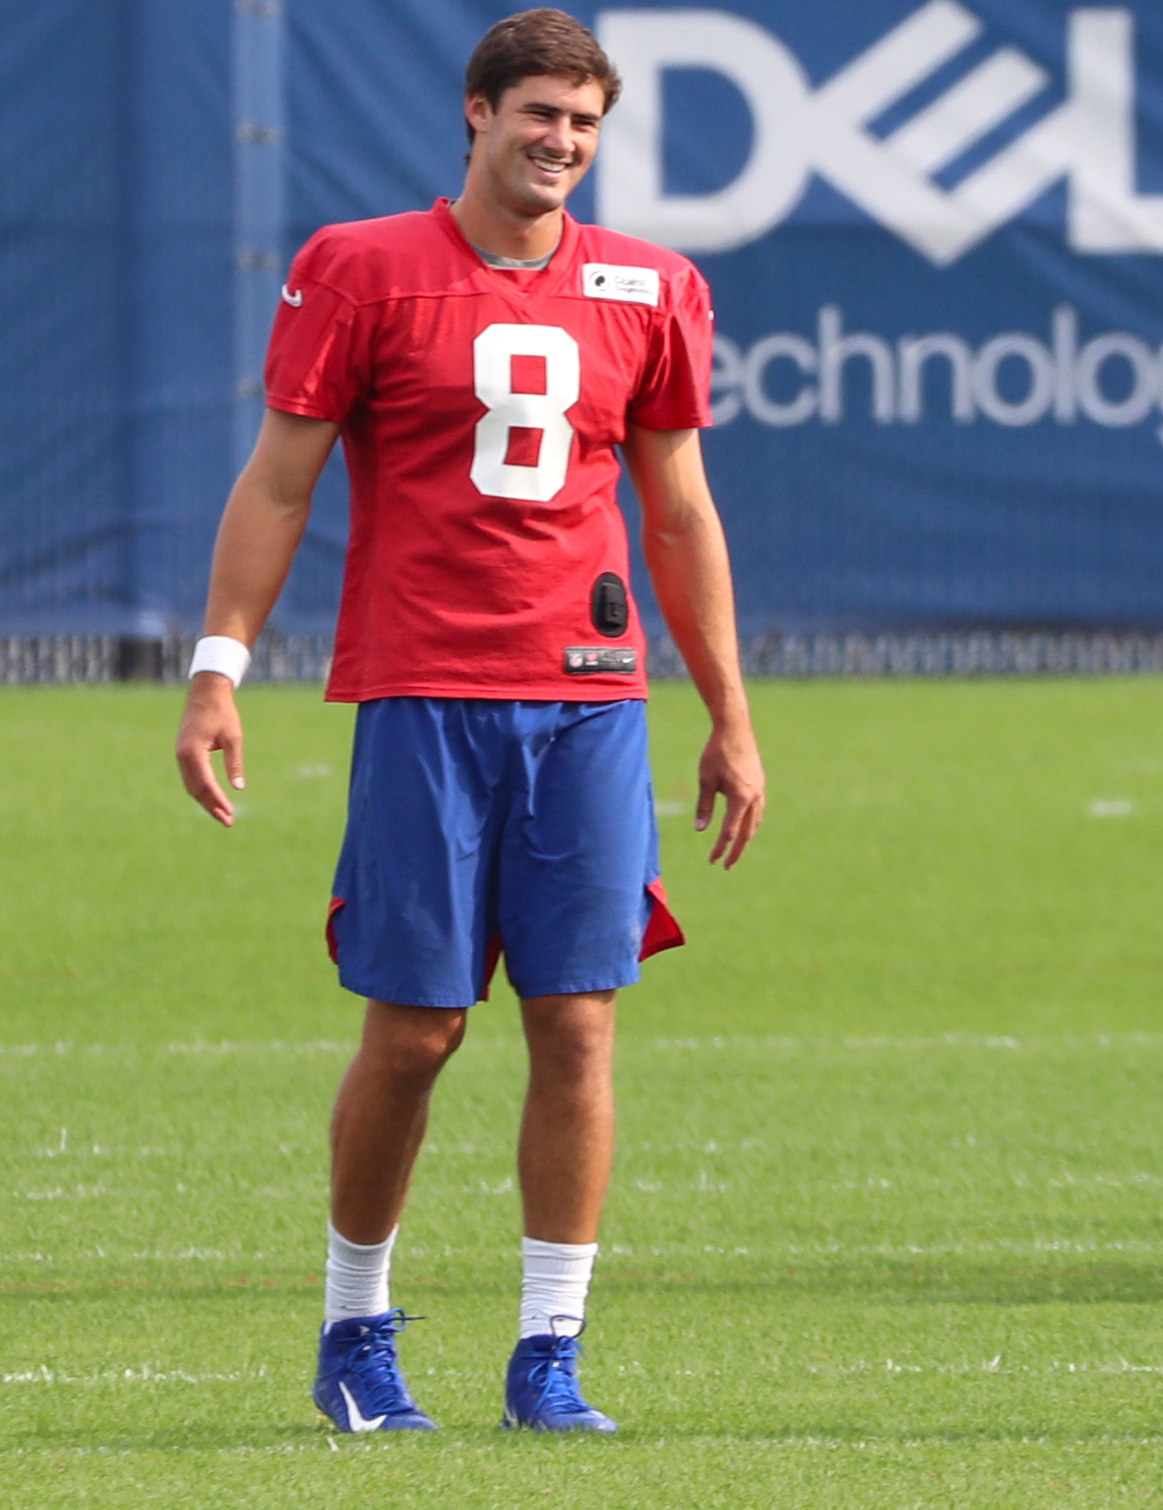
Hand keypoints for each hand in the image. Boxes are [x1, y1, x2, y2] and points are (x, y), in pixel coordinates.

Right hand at [175, 673, 244, 826]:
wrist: (206, 692)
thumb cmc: (222, 712)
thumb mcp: (233, 737)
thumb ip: (234, 763)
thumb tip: (238, 787)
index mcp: (193, 752)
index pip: (206, 784)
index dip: (218, 801)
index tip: (230, 813)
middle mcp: (182, 756)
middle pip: (196, 789)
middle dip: (211, 806)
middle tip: (228, 821)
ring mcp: (180, 755)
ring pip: (191, 785)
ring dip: (205, 801)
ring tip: (222, 814)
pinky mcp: (183, 753)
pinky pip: (190, 777)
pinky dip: (201, 790)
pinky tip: (212, 798)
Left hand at [695, 719, 765, 868]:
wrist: (735, 728)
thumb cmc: (716, 752)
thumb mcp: (705, 780)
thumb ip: (704, 806)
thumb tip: (700, 829)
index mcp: (740, 798)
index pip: (729, 831)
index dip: (720, 848)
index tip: (712, 861)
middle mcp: (755, 797)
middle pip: (747, 832)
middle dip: (737, 851)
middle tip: (727, 866)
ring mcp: (760, 790)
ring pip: (755, 822)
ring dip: (746, 838)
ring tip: (736, 850)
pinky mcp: (760, 784)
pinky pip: (757, 810)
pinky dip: (750, 823)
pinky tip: (743, 826)